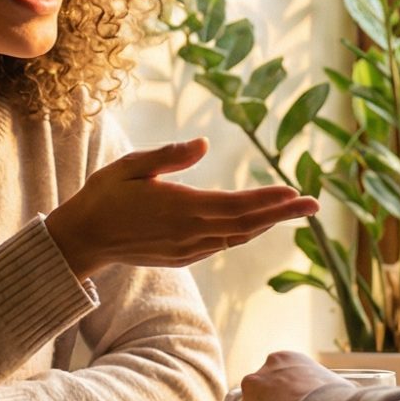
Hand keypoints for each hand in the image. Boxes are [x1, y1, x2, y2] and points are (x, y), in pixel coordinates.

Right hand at [44, 138, 318, 274]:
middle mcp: (192, 232)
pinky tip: (254, 224)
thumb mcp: (132, 166)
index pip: (238, 204)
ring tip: (292, 211)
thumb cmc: (105, 195)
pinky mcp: (182, 256)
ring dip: (267, 223)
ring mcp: (188, 248)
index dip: (269, 199)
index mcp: (182, 208)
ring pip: (238, 236)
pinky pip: (222, 244)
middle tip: (315, 204)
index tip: (295, 192)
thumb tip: (204, 144)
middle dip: (283, 213)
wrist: (84, 238)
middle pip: (247, 223)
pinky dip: (244, 233)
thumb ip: (170, 156)